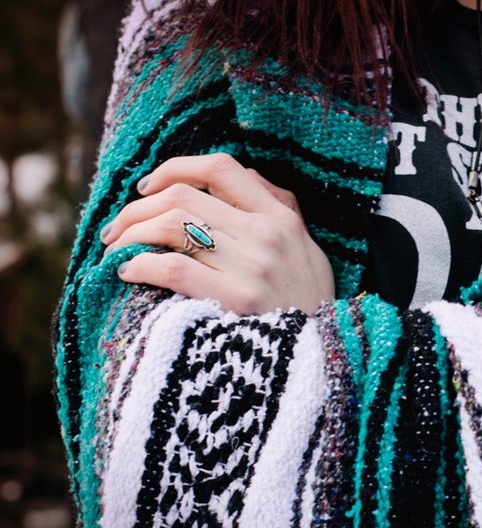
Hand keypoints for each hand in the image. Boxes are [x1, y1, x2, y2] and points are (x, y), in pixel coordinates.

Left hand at [101, 152, 334, 314]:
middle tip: (116, 230)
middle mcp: (267, 235)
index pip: (221, 168)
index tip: (147, 187)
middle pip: (183, 196)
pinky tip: (128, 274)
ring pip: (171, 226)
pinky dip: (140, 265)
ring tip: (117, 252)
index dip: (174, 169)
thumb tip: (245, 173)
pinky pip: (173, 268)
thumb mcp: (310, 250)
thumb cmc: (309, 305)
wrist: (321, 359)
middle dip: (136, 208)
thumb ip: (282, 209)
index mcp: (282, 218)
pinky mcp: (237, 300)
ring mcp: (253, 267)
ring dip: (131, 235)